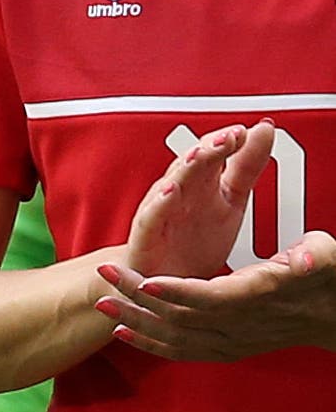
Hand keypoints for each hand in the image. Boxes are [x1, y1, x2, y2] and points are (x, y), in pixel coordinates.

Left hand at [99, 228, 335, 361]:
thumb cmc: (326, 276)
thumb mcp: (324, 254)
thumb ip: (312, 254)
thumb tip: (306, 258)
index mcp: (261, 295)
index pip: (211, 297)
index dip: (176, 291)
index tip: (145, 281)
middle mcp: (243, 323)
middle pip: (182, 316)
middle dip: (139, 297)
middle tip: (106, 276)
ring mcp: (235, 339)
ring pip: (176, 337)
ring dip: (137, 322)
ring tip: (104, 304)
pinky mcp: (229, 348)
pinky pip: (183, 351)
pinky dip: (152, 344)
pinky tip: (125, 332)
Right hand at [117, 122, 266, 280]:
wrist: (163, 282)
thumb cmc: (193, 241)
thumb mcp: (231, 201)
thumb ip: (247, 166)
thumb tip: (264, 129)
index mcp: (202, 181)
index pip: (214, 151)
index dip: (229, 140)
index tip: (248, 130)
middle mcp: (180, 190)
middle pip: (194, 163)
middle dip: (210, 148)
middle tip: (231, 136)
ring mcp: (162, 209)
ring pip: (172, 183)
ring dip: (185, 167)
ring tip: (202, 153)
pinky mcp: (147, 234)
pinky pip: (152, 216)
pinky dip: (160, 203)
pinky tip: (171, 190)